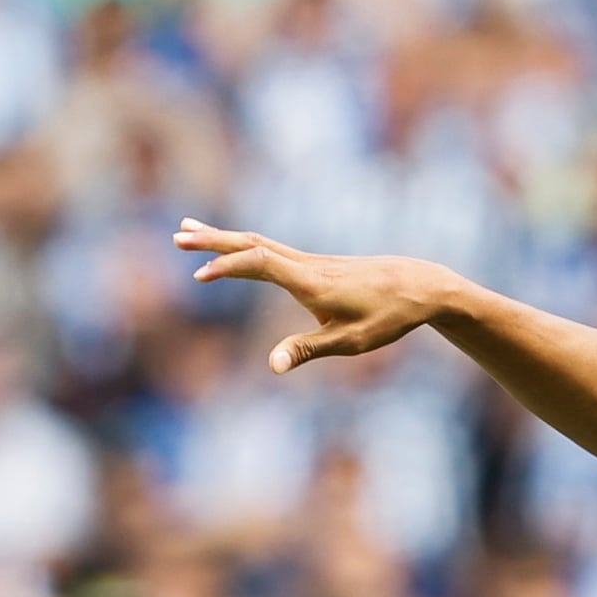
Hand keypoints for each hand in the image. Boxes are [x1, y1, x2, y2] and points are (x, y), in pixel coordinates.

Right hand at [171, 220, 454, 369]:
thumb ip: (307, 350)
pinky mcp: (314, 263)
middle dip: (212, 240)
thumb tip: (272, 366)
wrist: (420, 285)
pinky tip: (232, 247)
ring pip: (258, 242)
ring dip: (221, 236)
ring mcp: (310, 260)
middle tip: (176, 235)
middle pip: (252, 243)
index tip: (199, 276)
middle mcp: (306, 264)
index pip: (260, 263)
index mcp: (311, 281)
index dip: (228, 266)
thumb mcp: (349, 342)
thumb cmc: (387, 316)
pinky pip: (269, 249)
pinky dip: (243, 244)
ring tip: (187, 230)